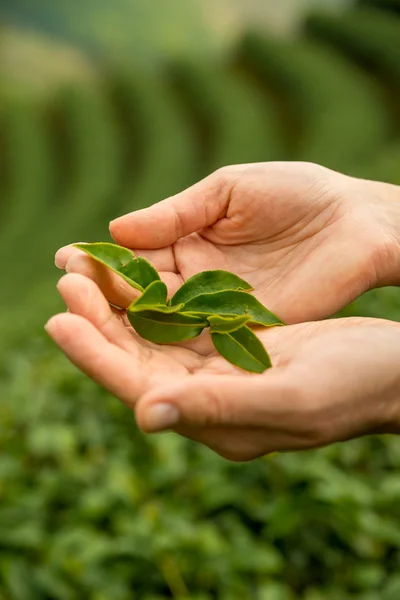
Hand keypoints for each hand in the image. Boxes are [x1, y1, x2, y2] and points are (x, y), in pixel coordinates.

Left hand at [46, 273, 399, 461]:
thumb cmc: (354, 384)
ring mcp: (222, 374)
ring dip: (121, 306)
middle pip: (138, 361)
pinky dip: (156, 298)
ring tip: (88, 270)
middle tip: (66, 278)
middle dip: (100, 321)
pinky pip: (182, 323)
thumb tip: (144, 415)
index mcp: (217, 421)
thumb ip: (219, 407)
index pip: (139, 389)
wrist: (393, 368)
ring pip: (155, 339)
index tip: (59, 319)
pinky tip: (138, 272)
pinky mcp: (236, 349)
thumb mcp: (290, 396)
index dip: (96, 355)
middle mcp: (211, 401)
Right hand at [55, 162, 399, 322]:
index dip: (103, 258)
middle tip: (68, 294)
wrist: (356, 222)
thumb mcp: (230, 190)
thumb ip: (177, 213)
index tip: (69, 259)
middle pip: (140, 293)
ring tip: (87, 320)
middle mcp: (196, 280)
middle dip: (104, 294)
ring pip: (162, 321)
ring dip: (125, 322)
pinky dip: (168, 343)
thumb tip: (115, 228)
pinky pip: (199, 340)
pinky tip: (138, 344)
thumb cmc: (297, 193)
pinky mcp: (243, 331)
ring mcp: (218, 308)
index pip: (135, 255)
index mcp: (188, 240)